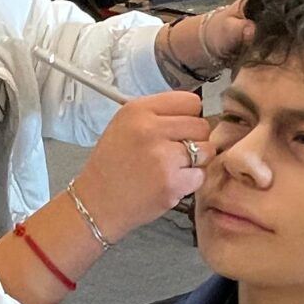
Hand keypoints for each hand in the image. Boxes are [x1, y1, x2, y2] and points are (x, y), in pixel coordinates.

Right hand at [70, 92, 212, 242]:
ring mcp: (162, 156)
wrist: (97, 202)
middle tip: (177, 151)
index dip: (190, 116)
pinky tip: (171, 182)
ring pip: (206, 149)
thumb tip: (193, 113)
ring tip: (174, 167)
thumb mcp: (124, 124)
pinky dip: (190, 181)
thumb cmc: (111, 165)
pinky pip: (200, 175)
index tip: (182, 127)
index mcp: (138, 110)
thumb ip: (158, 115)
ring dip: (196, 160)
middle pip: (201, 125)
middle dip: (195, 139)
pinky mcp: (172, 182)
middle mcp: (150, 129)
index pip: (190, 101)